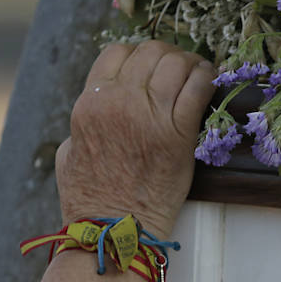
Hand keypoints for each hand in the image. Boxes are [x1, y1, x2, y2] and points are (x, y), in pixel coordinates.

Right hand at [56, 42, 215, 239]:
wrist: (112, 230)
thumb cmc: (89, 198)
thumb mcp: (70, 151)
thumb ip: (84, 122)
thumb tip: (96, 108)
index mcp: (90, 104)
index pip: (116, 52)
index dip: (137, 54)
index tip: (150, 67)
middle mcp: (118, 102)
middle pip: (150, 51)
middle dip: (167, 55)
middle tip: (178, 69)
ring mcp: (150, 116)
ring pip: (176, 63)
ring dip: (189, 63)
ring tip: (197, 73)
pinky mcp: (178, 134)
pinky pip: (197, 88)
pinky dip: (207, 79)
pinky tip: (210, 82)